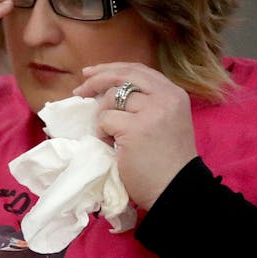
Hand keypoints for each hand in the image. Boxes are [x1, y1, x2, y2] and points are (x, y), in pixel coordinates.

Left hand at [74, 63, 196, 209]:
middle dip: (96, 80)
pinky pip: (105, 120)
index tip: (91, 73)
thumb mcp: (164, 121)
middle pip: (123, 76)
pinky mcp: (135, 128)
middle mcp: (166, 97)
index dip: (111, 69)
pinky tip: (111, 145)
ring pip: (111, 98)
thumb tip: (106, 91)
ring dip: (102, 117)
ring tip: (110, 136)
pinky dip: (101, 132)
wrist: (176, 188)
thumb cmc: (165, 160)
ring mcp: (151, 111)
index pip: (138, 70)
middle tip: (80, 92)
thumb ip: (145, 103)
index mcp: (174, 94)